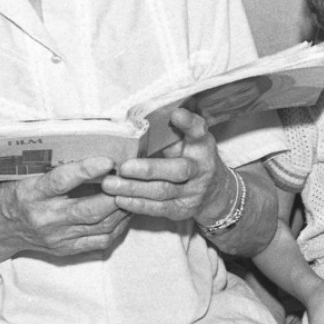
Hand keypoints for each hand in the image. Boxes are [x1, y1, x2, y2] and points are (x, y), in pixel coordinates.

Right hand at [0, 157, 130, 257]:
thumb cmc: (13, 193)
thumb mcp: (24, 174)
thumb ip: (54, 166)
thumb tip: (92, 146)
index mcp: (31, 194)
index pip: (62, 181)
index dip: (87, 170)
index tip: (110, 160)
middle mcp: (45, 219)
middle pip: (90, 209)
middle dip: (117, 194)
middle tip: (133, 178)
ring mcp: (57, 237)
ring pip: (101, 226)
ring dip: (123, 209)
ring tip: (134, 192)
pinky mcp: (66, 249)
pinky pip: (101, 240)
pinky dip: (119, 226)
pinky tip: (126, 211)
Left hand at [100, 108, 226, 222]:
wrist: (214, 192)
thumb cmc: (191, 159)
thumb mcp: (188, 142)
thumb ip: (171, 130)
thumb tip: (140, 114)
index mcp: (202, 145)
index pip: (199, 131)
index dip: (189, 123)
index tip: (176, 114)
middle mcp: (202, 168)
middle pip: (179, 169)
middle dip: (149, 169)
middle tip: (123, 167)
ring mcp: (194, 191)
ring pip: (163, 191)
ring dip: (134, 188)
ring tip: (110, 184)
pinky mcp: (183, 209)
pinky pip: (158, 209)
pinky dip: (138, 204)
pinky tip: (120, 199)